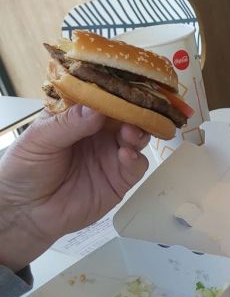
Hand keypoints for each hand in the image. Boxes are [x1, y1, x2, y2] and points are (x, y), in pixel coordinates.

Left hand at [0, 105, 150, 270]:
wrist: (26, 212)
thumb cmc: (25, 170)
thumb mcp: (39, 139)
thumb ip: (68, 123)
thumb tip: (97, 110)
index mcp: (77, 117)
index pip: (100, 97)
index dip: (113, 90)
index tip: (122, 85)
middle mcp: (98, 134)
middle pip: (125, 116)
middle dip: (133, 111)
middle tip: (134, 110)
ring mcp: (110, 156)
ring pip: (136, 138)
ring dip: (138, 133)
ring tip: (130, 134)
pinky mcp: (119, 180)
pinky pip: (136, 166)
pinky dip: (136, 159)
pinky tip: (126, 156)